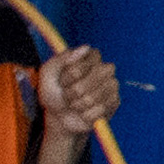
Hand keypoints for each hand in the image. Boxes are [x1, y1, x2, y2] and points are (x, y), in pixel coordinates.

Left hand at [35, 47, 119, 163]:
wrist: (59, 116)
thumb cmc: (53, 92)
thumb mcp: (49, 73)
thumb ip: (63, 58)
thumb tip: (85, 48)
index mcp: (90, 57)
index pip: (87, 61)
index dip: (72, 73)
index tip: (62, 80)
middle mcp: (105, 68)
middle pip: (94, 77)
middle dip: (74, 90)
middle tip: (67, 94)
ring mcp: (112, 85)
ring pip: (95, 96)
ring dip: (78, 104)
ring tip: (74, 104)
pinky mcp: (115, 102)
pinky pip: (99, 110)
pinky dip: (85, 114)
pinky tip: (83, 112)